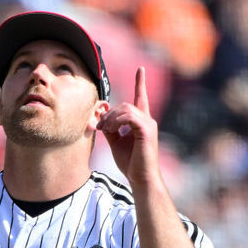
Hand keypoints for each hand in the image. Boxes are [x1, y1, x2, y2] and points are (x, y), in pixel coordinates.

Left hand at [98, 67, 160, 187]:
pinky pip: (129, 116)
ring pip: (126, 108)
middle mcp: (147, 120)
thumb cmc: (130, 163)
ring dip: (111, 118)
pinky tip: (111, 130)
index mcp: (141, 122)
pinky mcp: (147, 130)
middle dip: (109, 113)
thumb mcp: (115, 142)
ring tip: (104, 129)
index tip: (140, 69)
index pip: (141, 98)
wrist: (140, 178)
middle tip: (98, 126)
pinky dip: (117, 121)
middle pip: (125, 104)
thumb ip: (110, 128)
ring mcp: (149, 124)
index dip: (140, 83)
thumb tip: (101, 116)